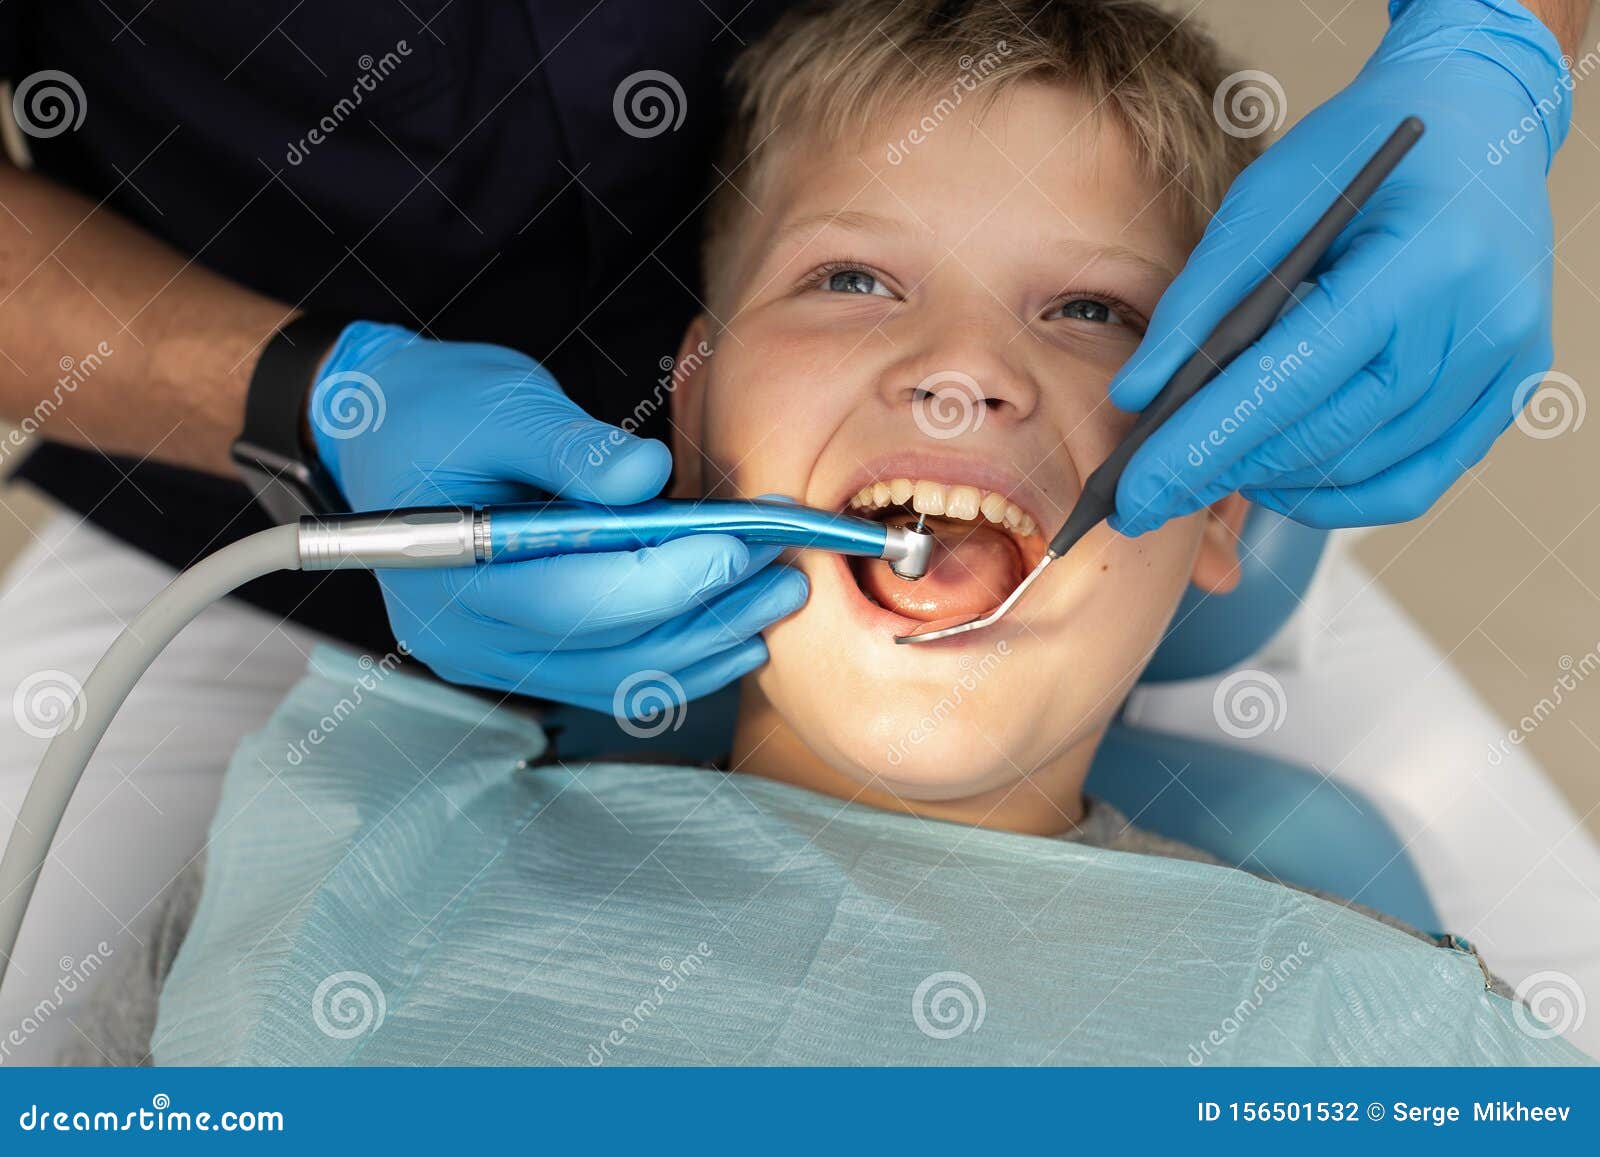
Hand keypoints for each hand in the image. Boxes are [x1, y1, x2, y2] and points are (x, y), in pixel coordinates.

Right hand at [306, 322, 806, 709]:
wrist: (381, 433)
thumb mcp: (500, 404)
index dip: (665, 579)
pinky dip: (678, 660)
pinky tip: (735, 633)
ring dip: (706, 645)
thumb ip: (570, 446)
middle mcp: (464, 635)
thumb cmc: (436, 409)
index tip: (739, 545)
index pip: (572, 598)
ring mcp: (491, 657)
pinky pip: (610, 678)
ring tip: (776, 598)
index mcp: (448, 568)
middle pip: (606, 648)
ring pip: (619, 678)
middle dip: (707, 612)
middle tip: (785, 572)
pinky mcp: (522, 658)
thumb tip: (650, 479)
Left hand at [1108, 0, 1569, 530]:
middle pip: (1325, 437)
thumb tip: (1138, 397)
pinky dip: (1339, 494)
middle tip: (1150, 495)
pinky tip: (1282, 476)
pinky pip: (1414, 481)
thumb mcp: (1266, 200)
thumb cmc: (1362, 151)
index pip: (1288, 382)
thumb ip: (1200, 302)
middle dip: (1222, 472)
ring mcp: (1502, 365)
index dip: (1203, 445)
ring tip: (1210, 468)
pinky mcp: (1510, 390)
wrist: (1476, 120)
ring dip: (1274, 481)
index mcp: (1418, 262)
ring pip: (1364, 469)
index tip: (1135, 493)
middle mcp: (1477, 324)